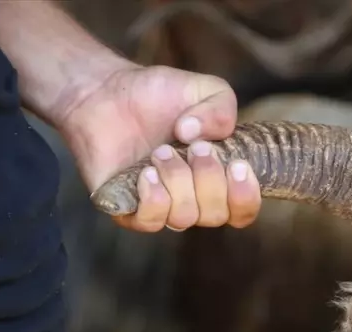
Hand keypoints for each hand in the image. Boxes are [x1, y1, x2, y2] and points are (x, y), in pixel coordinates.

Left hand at [59, 64, 262, 232]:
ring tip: (161, 151)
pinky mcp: (128, 209)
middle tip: (194, 147)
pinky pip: (151, 222)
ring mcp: (161, 207)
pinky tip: (146, 172)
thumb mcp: (205, 89)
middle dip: (209, 180)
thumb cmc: (157, 95)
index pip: (242, 211)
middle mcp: (191, 199)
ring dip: (178, 181)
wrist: (105, 92)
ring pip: (184, 217)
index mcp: (217, 178)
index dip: (245, 198)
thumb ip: (223, 109)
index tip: (237, 166)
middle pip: (215, 215)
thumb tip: (202, 140)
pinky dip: (154, 198)